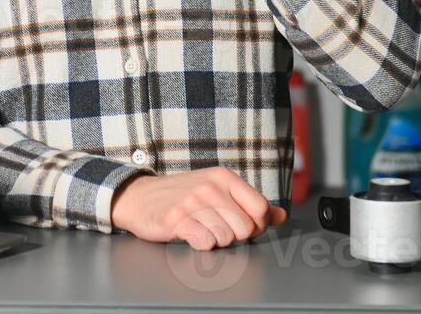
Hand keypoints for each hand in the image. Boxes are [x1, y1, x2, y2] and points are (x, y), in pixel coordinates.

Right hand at [111, 167, 287, 248]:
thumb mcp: (218, 191)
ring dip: (216, 240)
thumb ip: (250, 203)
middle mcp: (210, 187)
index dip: (257, 226)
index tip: (241, 225)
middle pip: (246, 228)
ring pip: (227, 238)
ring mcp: (193, 202)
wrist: (140, 198)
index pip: (261, 209)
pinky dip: (200, 244)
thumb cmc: (183, 196)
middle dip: (234, 235)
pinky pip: (206, 243)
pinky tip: (190, 233)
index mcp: (224, 177)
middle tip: (215, 227)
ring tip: (201, 228)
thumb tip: (280, 215)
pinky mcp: (177, 220)